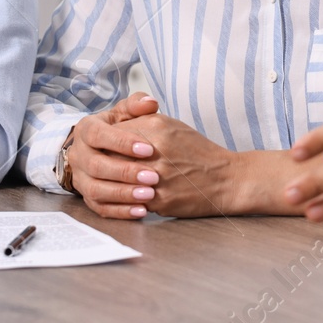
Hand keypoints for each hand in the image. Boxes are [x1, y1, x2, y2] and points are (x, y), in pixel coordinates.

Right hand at [67, 93, 163, 219]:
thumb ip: (137, 105)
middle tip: (153, 176)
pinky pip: (101, 208)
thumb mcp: (124, 113)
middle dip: (125, 172)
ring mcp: (81, 179)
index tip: (148, 149)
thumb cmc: (117, 129)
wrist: (97, 149)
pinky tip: (142, 211)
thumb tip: (150, 103)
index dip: (122, 143)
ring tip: (149, 195)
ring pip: (96, 190)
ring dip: (123, 194)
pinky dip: (121, 211)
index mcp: (86, 130)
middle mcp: (78, 155)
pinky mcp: (87, 198)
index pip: (99, 135)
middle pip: (96, 166)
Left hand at [111, 113, 296, 216]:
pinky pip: (131, 200)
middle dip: (103, 162)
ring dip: (111, 183)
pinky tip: (122, 197)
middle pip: (111, 156)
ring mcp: (158, 177)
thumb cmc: (197, 151)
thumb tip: (113, 130)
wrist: (225, 179)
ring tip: (106, 182)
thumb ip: (141, 121)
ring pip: (118, 181)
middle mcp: (155, 151)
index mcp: (156, 128)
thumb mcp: (171, 125)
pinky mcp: (161, 200)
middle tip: (96, 165)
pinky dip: (124, 200)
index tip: (101, 146)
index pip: (114, 133)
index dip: (105, 141)